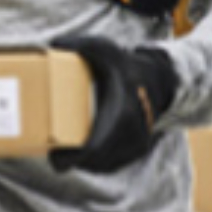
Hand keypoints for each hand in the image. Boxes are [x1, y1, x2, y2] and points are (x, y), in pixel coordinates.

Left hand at [49, 35, 176, 173]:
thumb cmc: (125, 65)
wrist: (159, 79)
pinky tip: (81, 155)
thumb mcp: (103, 48)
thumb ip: (78, 45)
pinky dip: (97, 162)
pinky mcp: (139, 150)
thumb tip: (52, 46)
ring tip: (63, 154)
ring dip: (84, 163)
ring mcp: (138, 145)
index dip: (73, 158)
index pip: (95, 148)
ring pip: (105, 165)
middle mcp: (132, 134)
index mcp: (121, 113)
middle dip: (72, 160)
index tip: (55, 158)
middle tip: (52, 152)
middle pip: (96, 161)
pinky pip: (114, 164)